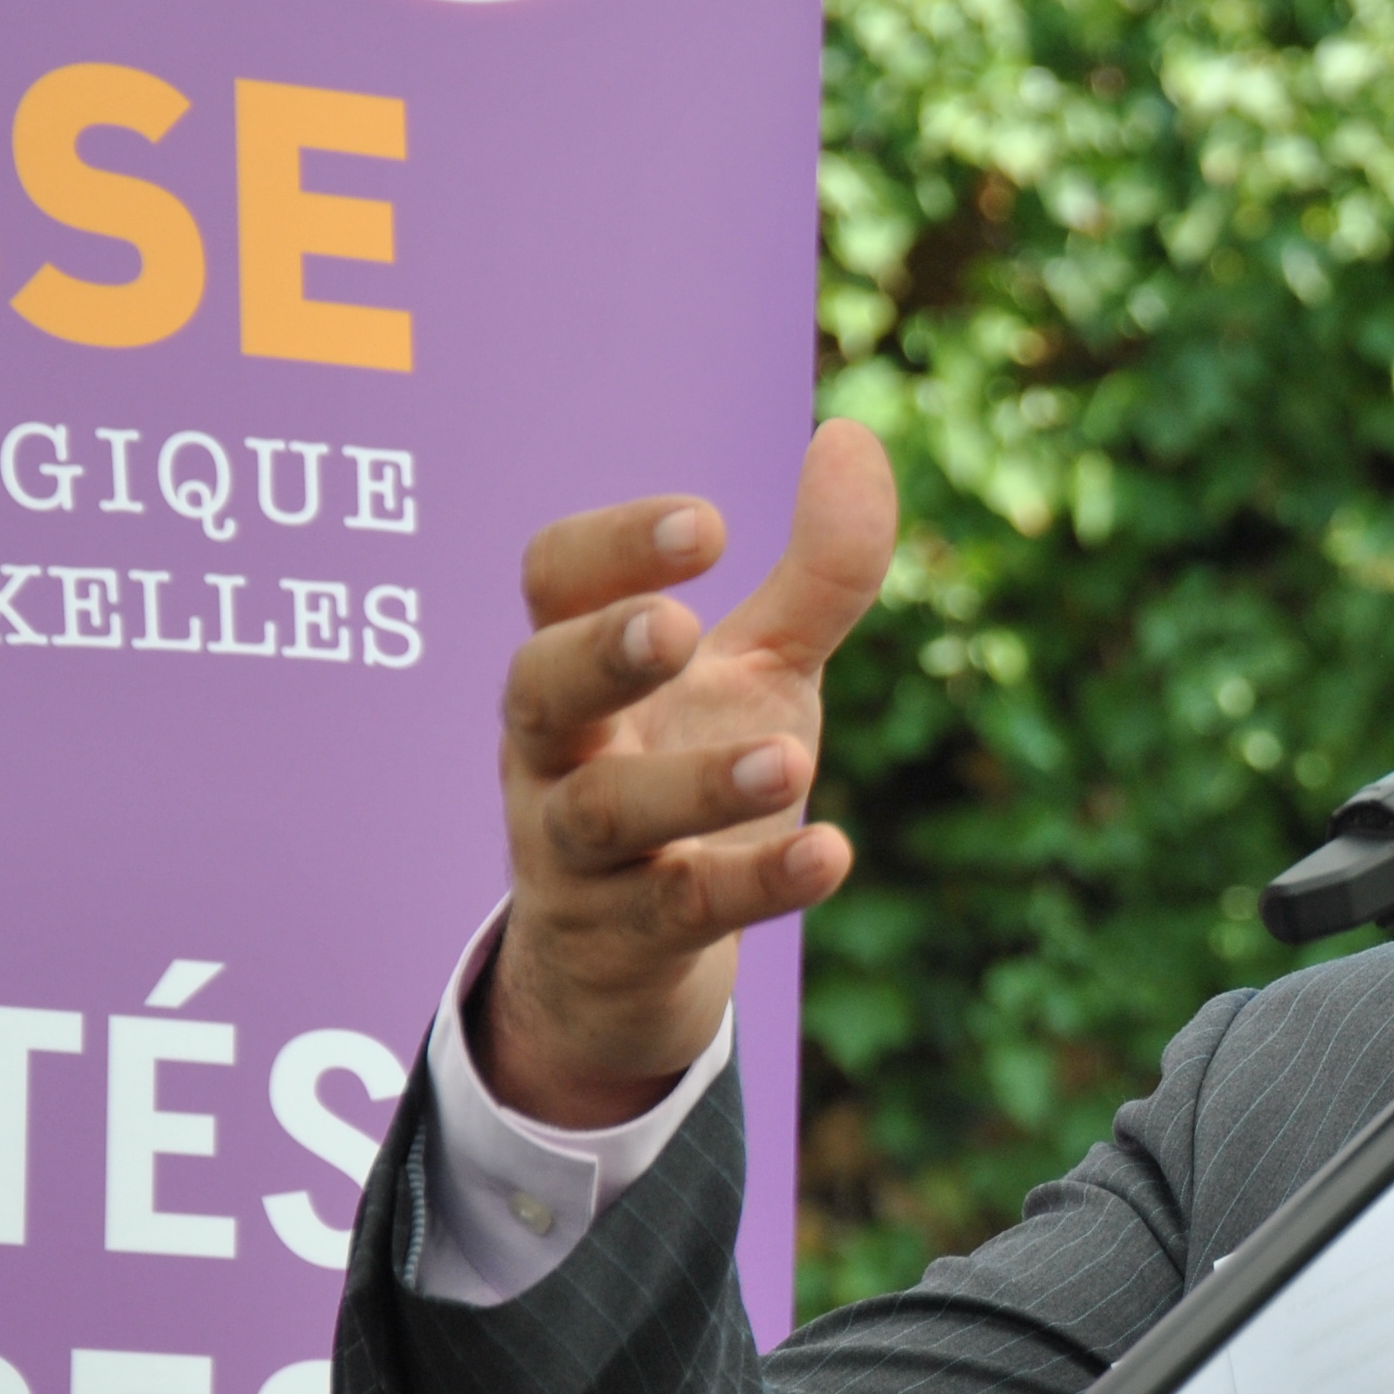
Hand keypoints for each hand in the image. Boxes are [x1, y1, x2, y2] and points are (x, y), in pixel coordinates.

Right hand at [479, 421, 895, 1125]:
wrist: (631, 958)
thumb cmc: (689, 771)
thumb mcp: (759, 672)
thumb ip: (815, 570)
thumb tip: (855, 435)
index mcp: (578, 664)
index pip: (553, 583)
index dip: (616, 546)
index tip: (712, 522)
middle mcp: (554, 752)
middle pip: (538, 686)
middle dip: (601, 650)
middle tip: (678, 627)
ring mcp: (575, 853)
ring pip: (603, 815)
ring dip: (696, 785)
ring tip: (796, 757)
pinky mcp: (622, 940)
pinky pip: (681, 911)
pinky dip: (755, 884)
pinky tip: (832, 855)